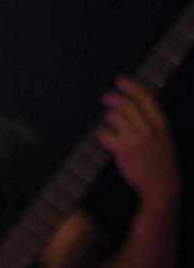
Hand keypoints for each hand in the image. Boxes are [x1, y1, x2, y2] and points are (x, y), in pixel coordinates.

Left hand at [98, 77, 181, 206]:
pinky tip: (106, 136)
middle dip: (113, 97)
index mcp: (162, 125)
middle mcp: (150, 130)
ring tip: (109, 122)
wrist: (162, 187)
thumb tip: (134, 104)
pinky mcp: (123, 151)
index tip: (121, 80)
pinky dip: (103, 133)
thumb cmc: (161, 160)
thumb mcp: (164, 138)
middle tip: (106, 97)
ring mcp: (136, 141)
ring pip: (115, 116)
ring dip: (108, 116)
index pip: (146, 98)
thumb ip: (152, 121)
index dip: (132, 87)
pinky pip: (105, 134)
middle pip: (127, 104)